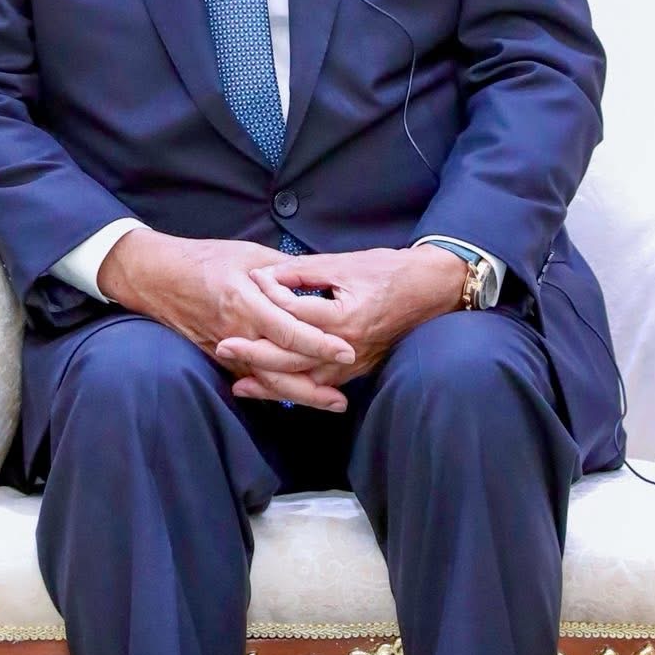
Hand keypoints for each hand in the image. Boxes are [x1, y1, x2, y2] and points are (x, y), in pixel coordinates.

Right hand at [98, 231, 355, 410]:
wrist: (157, 277)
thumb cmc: (205, 259)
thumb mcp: (248, 254)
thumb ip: (285, 270)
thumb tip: (319, 280)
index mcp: (245, 302)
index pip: (289, 332)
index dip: (320, 345)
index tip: (347, 352)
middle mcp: (236, 332)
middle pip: (279, 369)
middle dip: (313, 387)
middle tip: (343, 397)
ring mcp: (224, 349)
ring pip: (265, 382)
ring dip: (299, 396)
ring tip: (331, 403)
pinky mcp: (218, 358)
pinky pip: (250, 379)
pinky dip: (275, 390)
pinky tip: (298, 396)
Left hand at [216, 246, 465, 405]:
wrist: (431, 288)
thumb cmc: (390, 270)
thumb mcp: (346, 263)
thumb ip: (304, 271)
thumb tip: (266, 275)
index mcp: (344, 316)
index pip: (294, 315)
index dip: (268, 298)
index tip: (248, 285)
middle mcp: (348, 347)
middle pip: (292, 358)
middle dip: (254, 354)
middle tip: (223, 346)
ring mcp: (354, 362)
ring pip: (305, 381)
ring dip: (271, 383)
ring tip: (239, 383)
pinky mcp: (358, 370)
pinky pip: (322, 386)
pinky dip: (296, 390)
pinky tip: (275, 391)